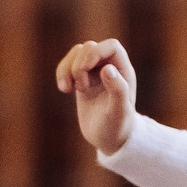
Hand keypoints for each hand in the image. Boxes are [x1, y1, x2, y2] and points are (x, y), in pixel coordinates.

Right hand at [54, 39, 137, 154]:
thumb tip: (107, 68)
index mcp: (124, 72)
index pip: (111, 46)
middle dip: (79, 65)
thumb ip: (117, 90)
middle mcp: (110, 67)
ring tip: (67, 89)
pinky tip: (64, 90)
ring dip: (67, 68)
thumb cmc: (117, 128)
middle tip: (81, 89)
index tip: (84, 68)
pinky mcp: (82, 79)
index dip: (96, 52)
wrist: (109, 140)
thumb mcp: (118, 112)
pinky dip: (62, 73)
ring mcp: (95, 72)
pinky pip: (68, 65)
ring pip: (76, 53)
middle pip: (90, 48)